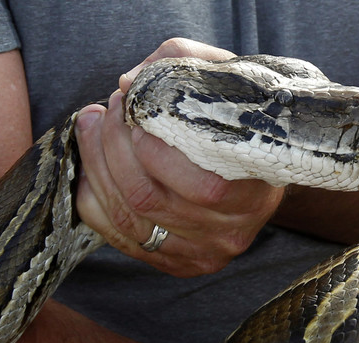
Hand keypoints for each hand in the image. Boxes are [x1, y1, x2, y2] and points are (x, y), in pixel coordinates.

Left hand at [74, 38, 284, 276]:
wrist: (266, 164)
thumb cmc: (242, 119)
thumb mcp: (227, 80)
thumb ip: (181, 63)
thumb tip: (129, 81)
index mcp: (255, 193)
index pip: (200, 185)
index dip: (152, 147)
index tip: (133, 108)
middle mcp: (230, 232)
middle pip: (149, 198)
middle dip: (112, 148)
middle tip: (106, 111)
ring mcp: (203, 254)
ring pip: (128, 218)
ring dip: (96, 168)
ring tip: (92, 128)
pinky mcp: (178, 264)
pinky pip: (118, 237)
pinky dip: (95, 199)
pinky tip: (92, 167)